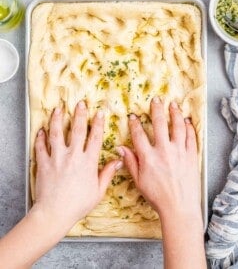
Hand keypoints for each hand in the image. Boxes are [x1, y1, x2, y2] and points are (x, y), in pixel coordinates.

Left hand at [32, 101, 122, 229]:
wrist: (55, 213)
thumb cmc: (78, 204)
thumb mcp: (98, 191)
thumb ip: (108, 173)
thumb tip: (119, 161)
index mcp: (88, 161)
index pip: (95, 137)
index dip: (98, 123)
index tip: (99, 113)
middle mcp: (73, 155)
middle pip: (77, 130)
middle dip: (79, 114)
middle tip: (80, 103)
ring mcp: (57, 157)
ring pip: (56, 133)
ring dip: (57, 119)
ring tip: (58, 109)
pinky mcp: (44, 163)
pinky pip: (41, 147)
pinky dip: (40, 138)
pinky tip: (41, 130)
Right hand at [117, 96, 200, 219]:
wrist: (179, 207)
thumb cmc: (157, 196)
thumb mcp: (139, 181)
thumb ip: (130, 162)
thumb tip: (120, 148)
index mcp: (148, 157)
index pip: (139, 134)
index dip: (135, 124)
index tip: (133, 116)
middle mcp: (164, 150)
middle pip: (159, 124)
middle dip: (156, 109)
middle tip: (156, 100)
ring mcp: (179, 152)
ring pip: (177, 127)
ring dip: (175, 113)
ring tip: (173, 105)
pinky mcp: (191, 156)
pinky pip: (191, 137)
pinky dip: (189, 127)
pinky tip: (186, 121)